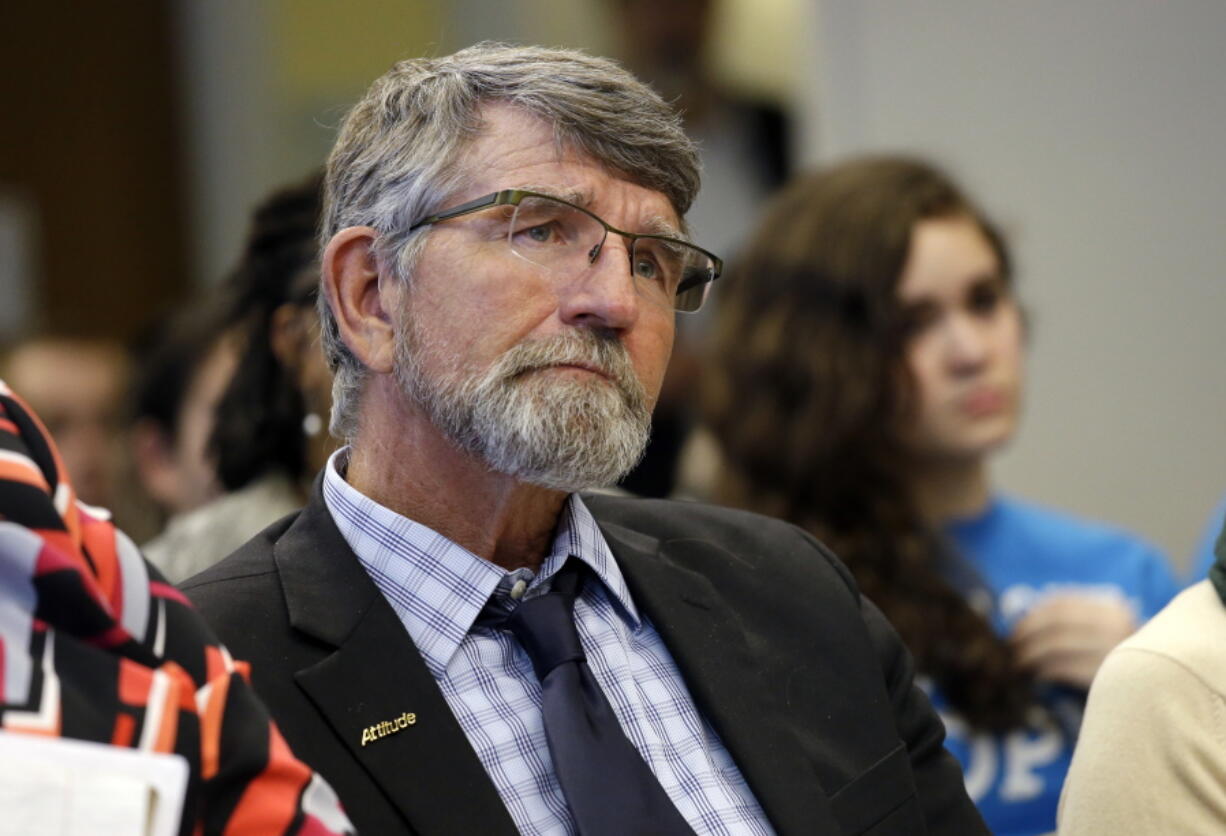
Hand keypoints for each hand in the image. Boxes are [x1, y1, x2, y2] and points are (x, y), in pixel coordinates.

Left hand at [1009, 594, 1137, 689]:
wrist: (1164, 687)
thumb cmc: (1123, 658)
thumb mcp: (1104, 630)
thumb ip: (1074, 619)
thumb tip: (1026, 616)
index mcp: (1112, 609)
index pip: (1061, 604)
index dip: (1032, 615)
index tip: (1015, 627)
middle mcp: (1117, 625)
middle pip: (1056, 623)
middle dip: (1027, 634)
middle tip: (1010, 647)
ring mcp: (1117, 650)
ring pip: (1058, 645)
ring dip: (1031, 654)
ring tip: (1019, 662)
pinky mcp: (1112, 676)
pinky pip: (1067, 669)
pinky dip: (1046, 670)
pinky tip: (1038, 675)